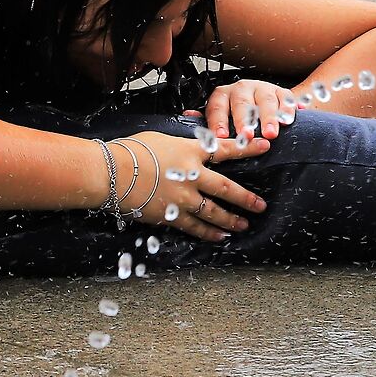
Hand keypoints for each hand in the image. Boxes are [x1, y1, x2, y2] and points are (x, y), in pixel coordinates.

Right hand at [107, 129, 267, 242]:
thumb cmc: (129, 151)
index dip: (247, 148)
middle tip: (260, 205)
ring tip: (243, 224)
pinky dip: (209, 233)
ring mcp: (182, 198)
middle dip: (246, 198)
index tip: (265, 147)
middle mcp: (192, 176)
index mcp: (189, 152)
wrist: (110, 172)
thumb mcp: (159, 139)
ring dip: (231, 219)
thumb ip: (178, 146)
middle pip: (227, 188)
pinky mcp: (170, 215)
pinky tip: (220, 237)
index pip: (225, 149)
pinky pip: (195, 227)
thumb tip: (187, 148)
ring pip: (214, 211)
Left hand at [187, 78, 298, 150]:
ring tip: (271, 133)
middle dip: (244, 121)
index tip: (221, 137)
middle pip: (242, 104)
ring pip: (265, 101)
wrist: (264, 104)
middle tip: (247, 135)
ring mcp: (262, 89)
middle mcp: (241, 89)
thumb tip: (188, 116)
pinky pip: (285, 99)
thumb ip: (206, 119)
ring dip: (268, 118)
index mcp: (222, 95)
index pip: (217, 108)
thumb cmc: (237, 114)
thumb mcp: (219, 116)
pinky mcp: (281, 92)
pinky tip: (289, 119)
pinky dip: (288, 109)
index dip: (219, 122)